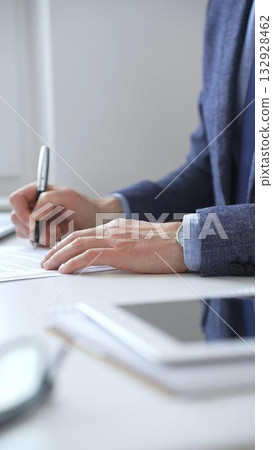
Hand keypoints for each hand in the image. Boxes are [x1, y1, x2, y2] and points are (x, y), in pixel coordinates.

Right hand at [9, 182, 122, 246]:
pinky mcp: (40, 233)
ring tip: (59, 232)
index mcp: (37, 191)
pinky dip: (45, 241)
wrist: (95, 222)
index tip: (34, 221)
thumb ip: (46, 200)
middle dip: (34, 228)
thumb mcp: (67, 197)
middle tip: (53, 231)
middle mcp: (33, 205)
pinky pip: (33, 241)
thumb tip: (33, 215)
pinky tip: (58, 237)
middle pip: (18, 218)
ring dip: (41, 236)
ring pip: (24, 231)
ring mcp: (35, 220)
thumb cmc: (85, 206)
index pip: (16, 200)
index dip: (22, 211)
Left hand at [41, 219, 187, 273]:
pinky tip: (65, 270)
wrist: (182, 242)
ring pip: (78, 245)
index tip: (56, 253)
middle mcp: (112, 230)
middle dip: (56, 250)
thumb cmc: (166, 245)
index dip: (65, 244)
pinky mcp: (120, 252)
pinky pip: (90, 256)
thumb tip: (112, 257)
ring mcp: (115, 240)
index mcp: (116, 228)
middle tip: (45, 261)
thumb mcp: (139, 242)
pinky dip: (74, 262)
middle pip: (75, 238)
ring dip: (59, 257)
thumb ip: (123, 246)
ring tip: (48, 266)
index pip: (83, 234)